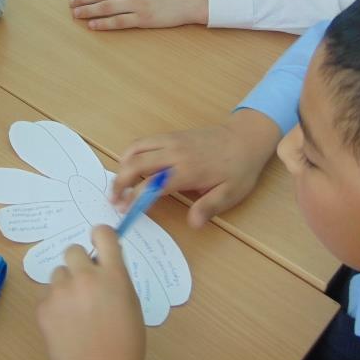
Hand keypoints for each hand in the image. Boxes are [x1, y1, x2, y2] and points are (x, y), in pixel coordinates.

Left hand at [37, 225, 145, 359]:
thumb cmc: (126, 344)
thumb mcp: (131, 303)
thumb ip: (116, 278)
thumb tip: (103, 262)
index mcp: (113, 275)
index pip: (102, 234)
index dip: (100, 236)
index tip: (98, 242)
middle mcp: (85, 277)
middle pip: (73, 250)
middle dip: (79, 264)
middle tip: (86, 286)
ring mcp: (61, 292)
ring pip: (58, 274)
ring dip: (66, 285)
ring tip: (76, 312)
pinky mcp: (43, 308)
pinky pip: (48, 296)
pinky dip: (55, 306)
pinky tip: (66, 326)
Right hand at [112, 109, 279, 227]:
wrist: (246, 138)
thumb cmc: (239, 169)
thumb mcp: (231, 193)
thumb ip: (209, 207)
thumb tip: (193, 224)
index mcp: (188, 171)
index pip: (151, 184)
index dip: (134, 198)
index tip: (125, 209)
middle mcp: (175, 153)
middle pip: (135, 164)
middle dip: (119, 182)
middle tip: (113, 199)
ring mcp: (171, 140)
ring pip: (135, 149)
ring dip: (122, 166)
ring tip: (118, 183)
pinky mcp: (171, 135)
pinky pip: (143, 141)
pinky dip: (131, 153)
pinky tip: (130, 165)